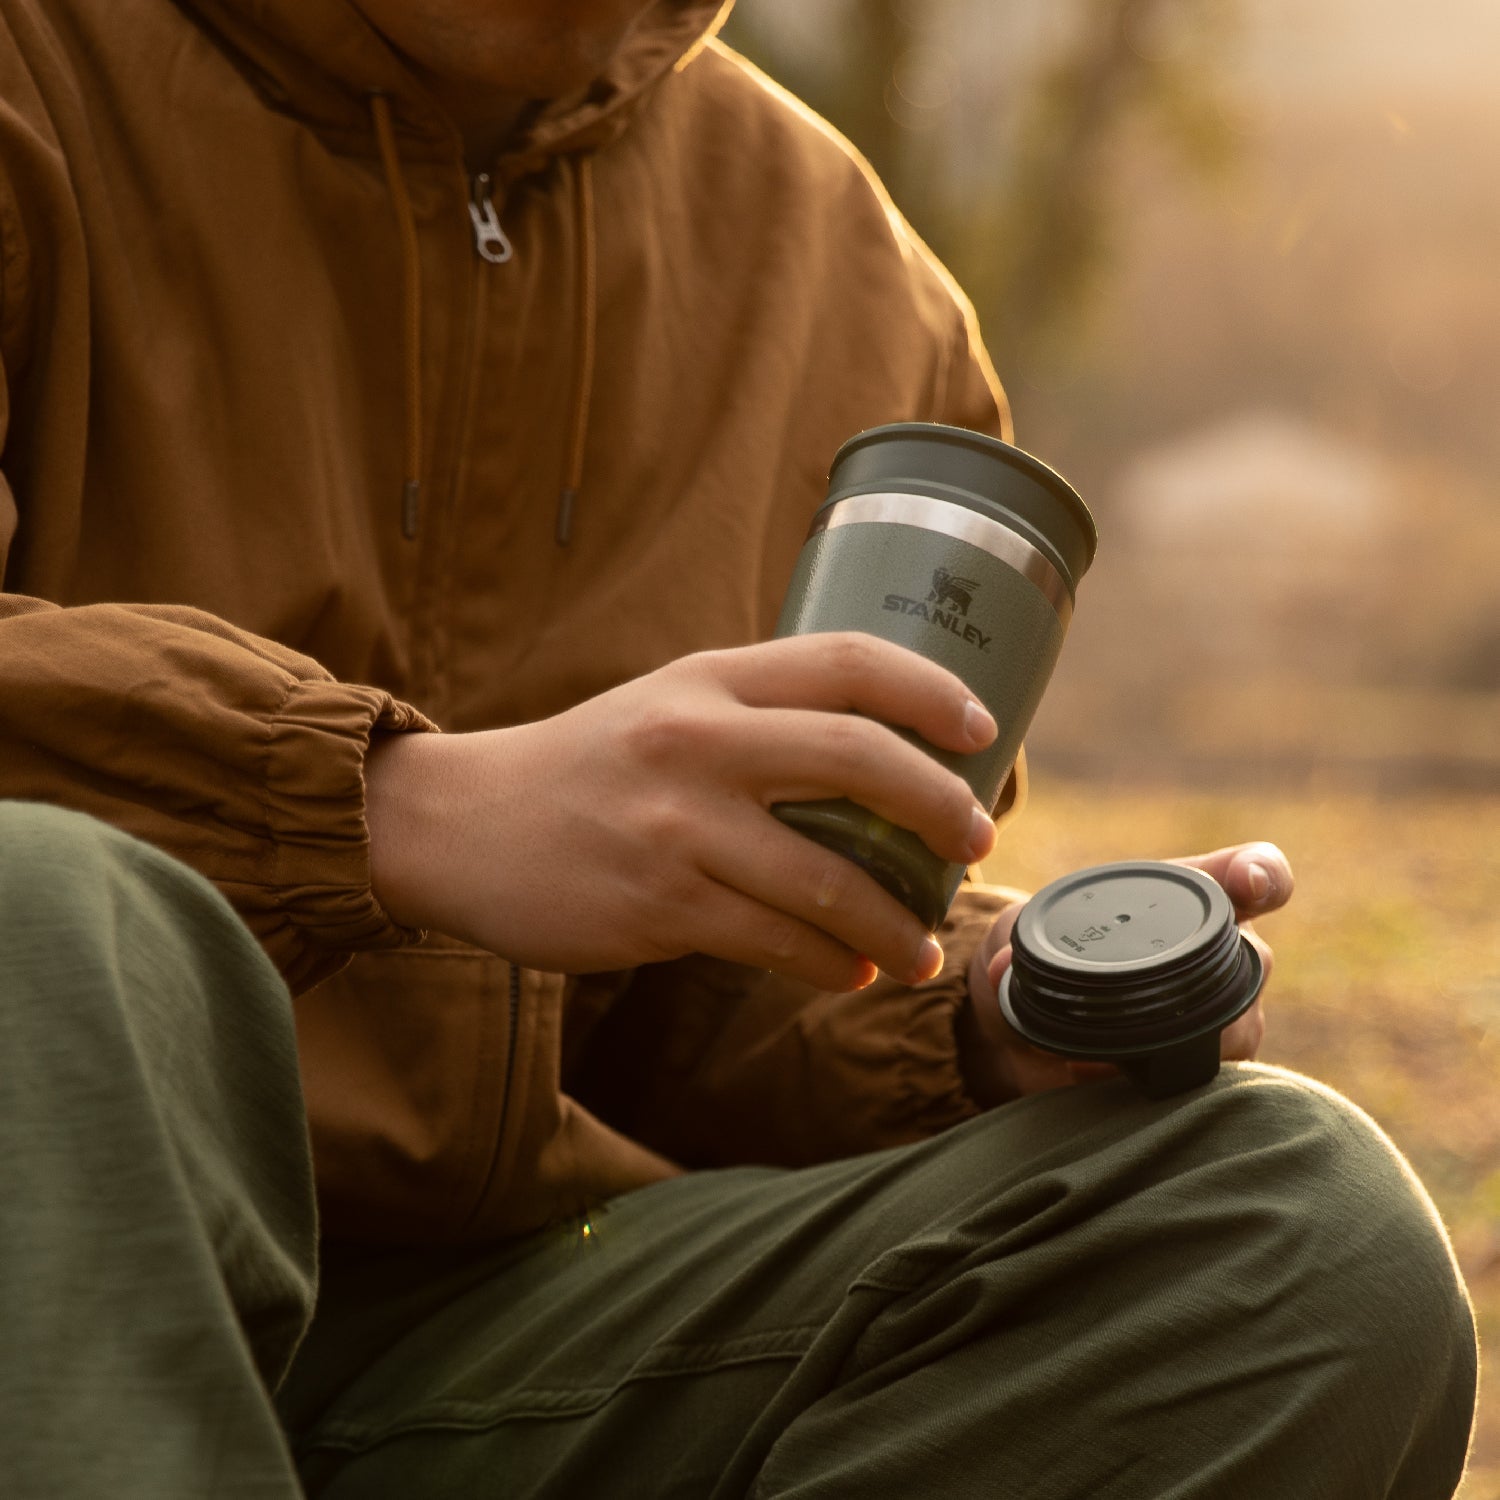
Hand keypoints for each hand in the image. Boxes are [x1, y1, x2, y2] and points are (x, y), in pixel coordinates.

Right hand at [365, 634, 1000, 988]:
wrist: (461, 825)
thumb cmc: (585, 767)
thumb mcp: (665, 708)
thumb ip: (755, 717)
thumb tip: (875, 759)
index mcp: (709, 680)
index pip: (846, 662)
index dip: (931, 690)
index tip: (983, 730)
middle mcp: (698, 742)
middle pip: (859, 760)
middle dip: (940, 807)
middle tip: (976, 841)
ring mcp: (678, 826)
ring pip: (828, 879)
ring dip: (896, 924)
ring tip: (921, 950)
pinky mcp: (659, 905)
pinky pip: (776, 942)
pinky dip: (829, 962)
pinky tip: (847, 970)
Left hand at [959, 842, 1291, 1104]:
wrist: (1017, 1042)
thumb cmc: (1029, 964)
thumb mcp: (1012, 945)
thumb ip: (1009, 950)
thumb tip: (1002, 969)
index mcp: (1179, 901)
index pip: (1249, 873)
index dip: (1262, 873)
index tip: (1251, 881)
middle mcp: (1215, 957)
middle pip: (1254, 965)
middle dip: (1221, 988)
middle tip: (1165, 1014)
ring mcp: (1218, 1019)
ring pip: (1240, 1035)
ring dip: (1183, 1048)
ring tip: (1106, 1057)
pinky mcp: (1199, 1074)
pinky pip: (1208, 1087)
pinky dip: (1156, 1088)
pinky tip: (1104, 1084)